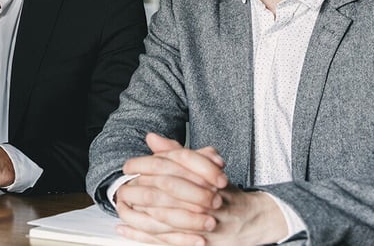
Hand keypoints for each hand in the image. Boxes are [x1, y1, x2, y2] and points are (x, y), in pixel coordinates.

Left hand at [114, 134, 286, 245]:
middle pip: (165, 191)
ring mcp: (204, 222)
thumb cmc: (223, 191)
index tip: (128, 166)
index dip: (145, 164)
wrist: (253, 219)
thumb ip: (177, 153)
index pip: (171, 166)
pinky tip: (125, 228)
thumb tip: (152, 138)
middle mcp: (206, 198)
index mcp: (206, 176)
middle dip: (138, 188)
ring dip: (137, 211)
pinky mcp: (200, 242)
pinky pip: (165, 240)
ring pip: (163, 217)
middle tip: (122, 185)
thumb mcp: (204, 168)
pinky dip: (141, 235)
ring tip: (120, 204)